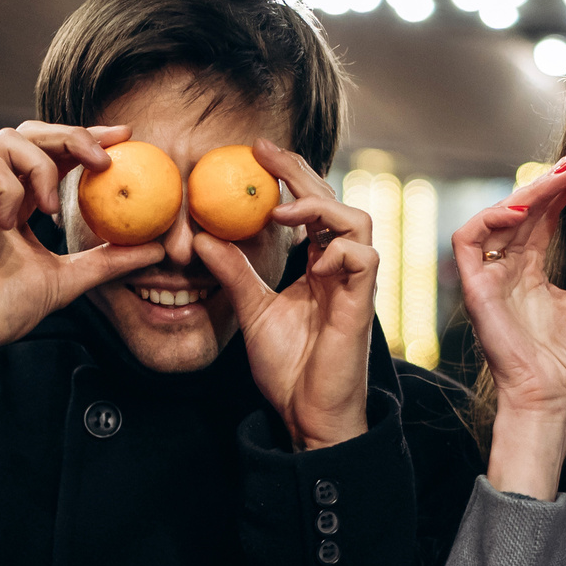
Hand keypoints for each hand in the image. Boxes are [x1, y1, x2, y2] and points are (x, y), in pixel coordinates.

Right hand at [0, 122, 164, 361]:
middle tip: (104, 159)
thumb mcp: (67, 280)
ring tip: (53, 208)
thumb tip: (157, 250)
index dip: (86, 138)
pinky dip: (10, 190)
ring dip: (41, 167)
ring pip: (8, 140)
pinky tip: (12, 223)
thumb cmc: (2, 309)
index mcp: (18, 200)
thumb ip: (106, 261)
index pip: (54, 152)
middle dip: (72, 136)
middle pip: (31, 132)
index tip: (125, 137)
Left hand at [194, 141, 376, 449]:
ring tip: (281, 212)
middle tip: (264, 154)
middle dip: (301, 172)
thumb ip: (234, 272)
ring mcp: (354, 284)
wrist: (307, 413)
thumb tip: (201, 237)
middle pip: (334, 200)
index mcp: (318, 264)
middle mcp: (341, 267)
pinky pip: (364, 258)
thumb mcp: (252, 308)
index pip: (310, 206)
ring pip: (358, 219)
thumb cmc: (289, 367)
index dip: (288, 176)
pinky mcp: (361, 304)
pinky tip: (310, 261)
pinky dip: (338, 250)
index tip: (255, 152)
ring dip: (320, 207)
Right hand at [456, 141, 565, 497]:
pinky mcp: (474, 288)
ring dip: (527, 191)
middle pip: (524, 208)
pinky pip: (468, 239)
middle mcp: (507, 268)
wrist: (553, 396)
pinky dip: (490, 218)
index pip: (545, 215)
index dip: (565, 184)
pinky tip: (524, 210)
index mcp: (530, 269)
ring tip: (562, 178)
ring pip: (497, 215)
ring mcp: (488, 276)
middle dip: (552, 176)